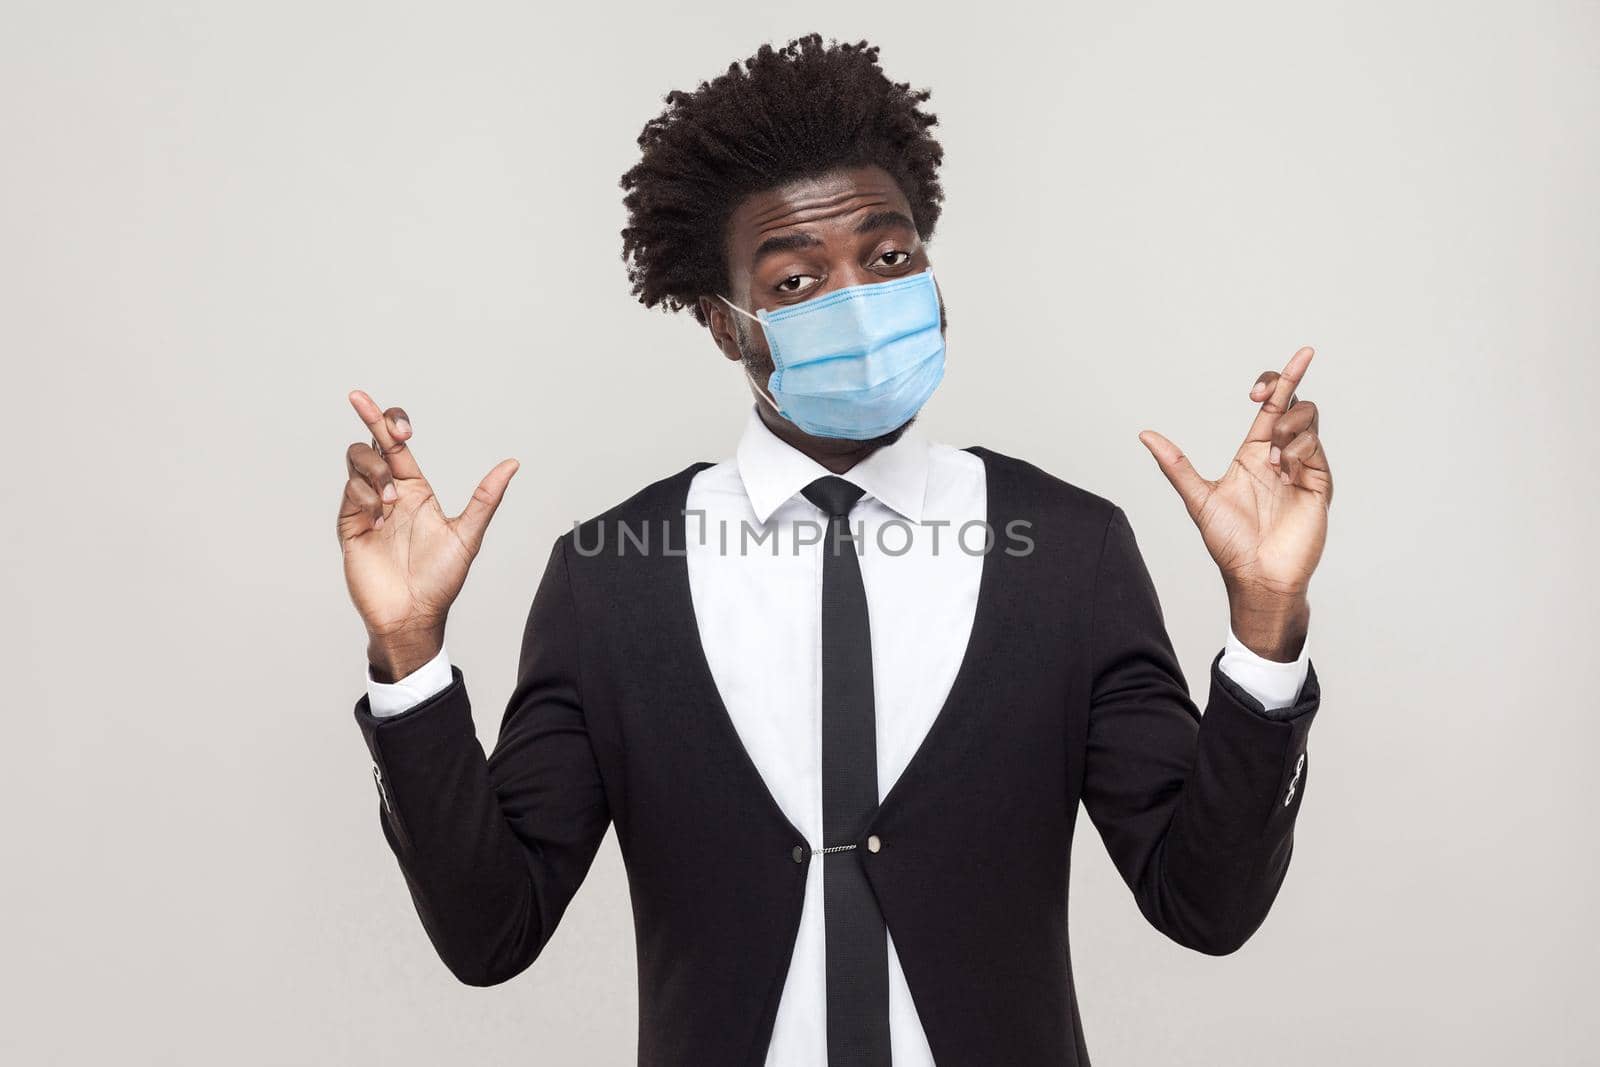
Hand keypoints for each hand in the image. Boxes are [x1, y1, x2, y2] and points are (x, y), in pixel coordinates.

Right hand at [337, 390, 519, 680]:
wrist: (413, 615)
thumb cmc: (440, 580)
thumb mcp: (468, 535)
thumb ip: (486, 497)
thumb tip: (513, 464)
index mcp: (415, 490)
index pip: (396, 445)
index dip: (388, 421)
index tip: (395, 421)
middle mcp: (388, 493)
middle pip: (371, 443)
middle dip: (371, 420)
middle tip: (381, 420)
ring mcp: (366, 508)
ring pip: (357, 463)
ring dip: (375, 471)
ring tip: (391, 502)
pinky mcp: (349, 526)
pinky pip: (350, 495)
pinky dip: (365, 498)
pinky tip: (379, 520)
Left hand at [1138, 346, 1331, 660]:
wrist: (1258, 576)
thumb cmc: (1230, 543)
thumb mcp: (1199, 498)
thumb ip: (1176, 466)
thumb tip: (1145, 435)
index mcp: (1253, 453)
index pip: (1272, 406)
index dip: (1282, 378)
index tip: (1294, 358)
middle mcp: (1280, 455)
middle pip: (1296, 403)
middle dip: (1287, 385)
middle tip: (1262, 398)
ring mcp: (1303, 468)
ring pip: (1310, 420)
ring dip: (1290, 426)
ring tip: (1273, 457)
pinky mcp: (1320, 483)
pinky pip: (1316, 448)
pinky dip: (1298, 451)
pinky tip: (1284, 472)